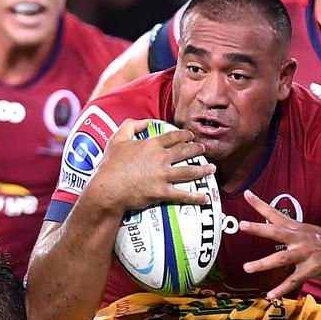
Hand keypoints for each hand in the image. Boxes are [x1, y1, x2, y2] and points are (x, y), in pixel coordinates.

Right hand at [82, 119, 215, 215]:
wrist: (108, 188)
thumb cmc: (111, 165)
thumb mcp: (117, 139)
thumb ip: (130, 126)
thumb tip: (144, 122)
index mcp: (152, 144)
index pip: (173, 137)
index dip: (184, 135)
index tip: (191, 136)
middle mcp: (161, 158)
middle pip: (185, 152)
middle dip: (197, 150)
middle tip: (204, 150)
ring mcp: (163, 175)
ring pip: (189, 171)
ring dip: (203, 170)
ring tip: (212, 169)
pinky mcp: (162, 192)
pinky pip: (182, 195)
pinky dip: (195, 197)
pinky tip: (205, 198)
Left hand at [239, 190, 320, 298]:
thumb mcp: (307, 231)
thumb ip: (288, 229)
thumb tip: (269, 223)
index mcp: (296, 228)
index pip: (275, 213)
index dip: (260, 204)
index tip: (246, 194)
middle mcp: (299, 238)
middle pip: (275, 231)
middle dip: (258, 229)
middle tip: (241, 225)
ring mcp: (305, 253)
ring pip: (281, 258)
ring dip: (263, 263)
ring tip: (247, 268)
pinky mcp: (312, 269)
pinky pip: (294, 280)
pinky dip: (281, 289)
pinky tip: (270, 295)